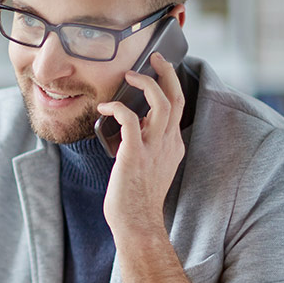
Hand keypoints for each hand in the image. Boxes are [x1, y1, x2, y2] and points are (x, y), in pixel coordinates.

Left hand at [97, 52, 186, 242]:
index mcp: (172, 147)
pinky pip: (129, 118)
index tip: (159, 73)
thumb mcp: (149, 168)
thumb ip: (146, 147)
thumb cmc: (137, 200)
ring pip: (160, 102)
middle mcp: (167, 144)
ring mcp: (153, 148)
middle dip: (168, 72)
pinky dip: (117, 106)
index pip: (178, 108)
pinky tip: (104, 107)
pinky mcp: (134, 154)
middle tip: (156, 58)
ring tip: (130, 75)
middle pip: (176, 97)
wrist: (138, 225)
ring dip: (145, 83)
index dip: (170, 86)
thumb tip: (131, 130)